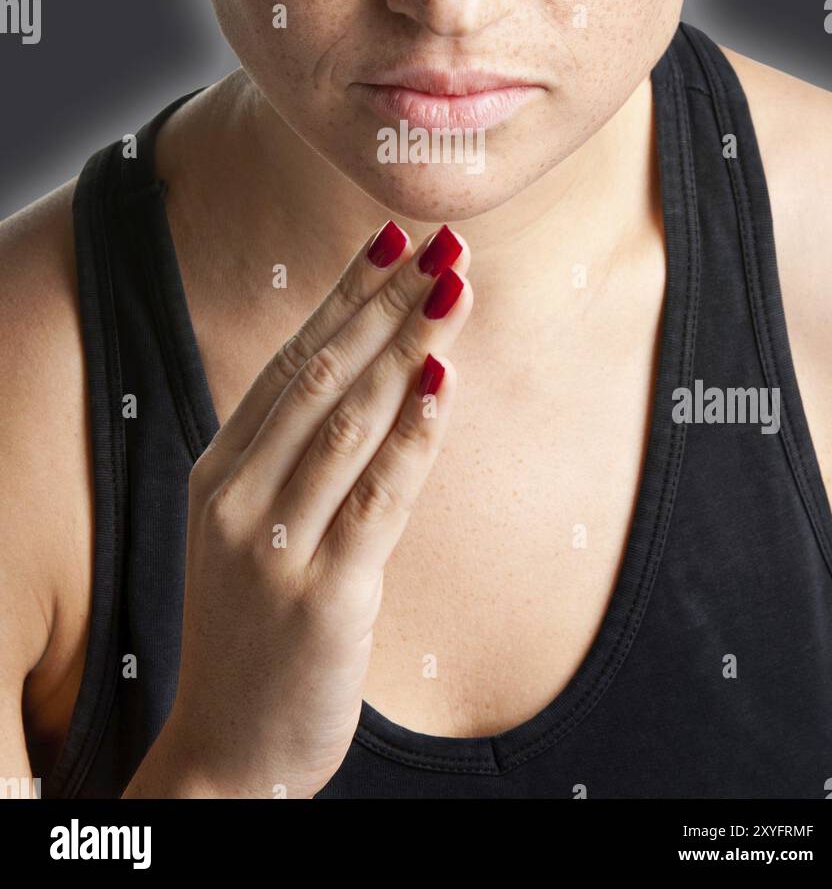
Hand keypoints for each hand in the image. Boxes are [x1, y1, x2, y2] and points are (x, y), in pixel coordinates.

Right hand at [152, 221, 471, 798]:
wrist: (229, 750)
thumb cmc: (251, 628)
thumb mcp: (247, 527)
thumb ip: (291, 454)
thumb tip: (363, 368)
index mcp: (218, 470)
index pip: (289, 359)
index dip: (345, 295)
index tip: (391, 239)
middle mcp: (236, 497)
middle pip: (322, 376)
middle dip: (387, 303)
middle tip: (442, 244)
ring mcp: (273, 546)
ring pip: (352, 422)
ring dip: (410, 347)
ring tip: (456, 289)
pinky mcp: (323, 596)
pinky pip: (378, 497)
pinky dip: (414, 435)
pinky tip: (444, 384)